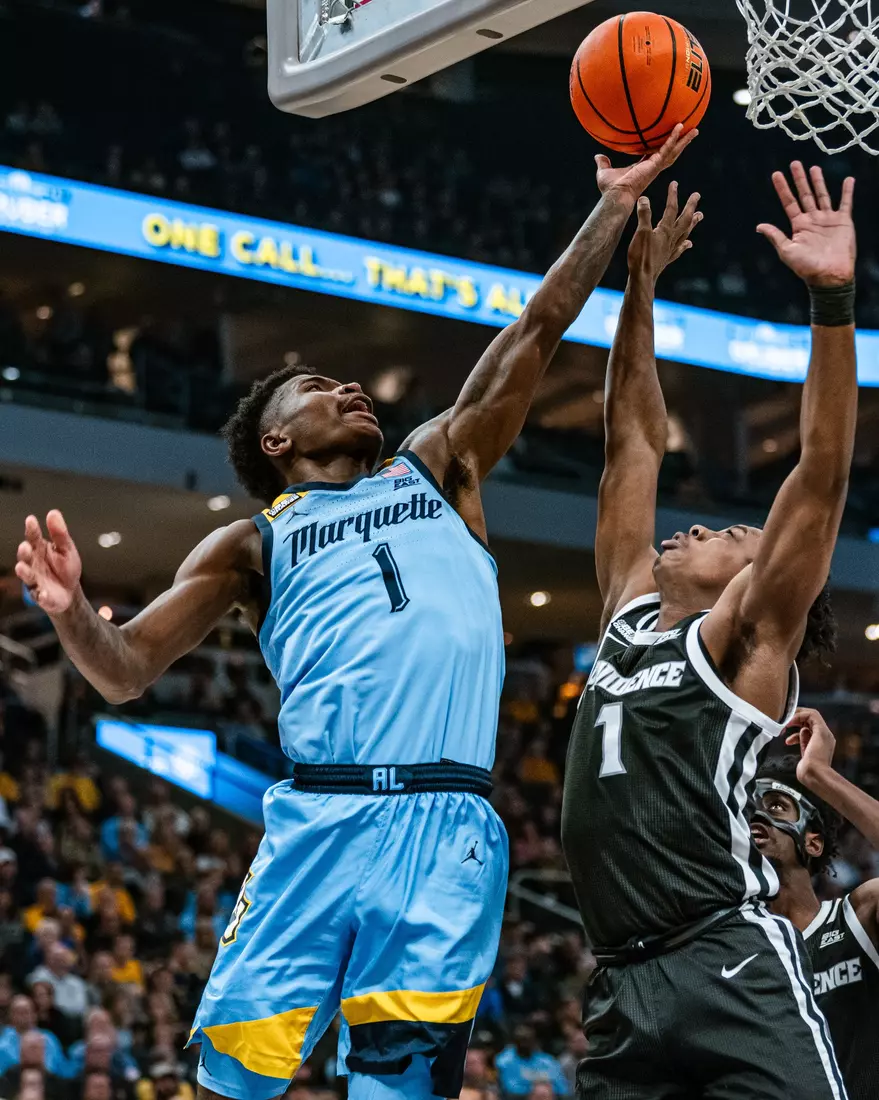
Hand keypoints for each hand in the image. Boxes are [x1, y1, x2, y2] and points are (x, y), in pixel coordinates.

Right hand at [15, 511, 81, 614]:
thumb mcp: (66, 549)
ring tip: (22, 568)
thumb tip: (53, 513)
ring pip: (27, 576)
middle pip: (26, 557)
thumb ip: (60, 534)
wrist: (70, 592)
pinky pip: (40, 596)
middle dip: (24, 553)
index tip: (31, 520)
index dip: (32, 529)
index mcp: (40, 550)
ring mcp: (35, 580)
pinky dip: (42, 595)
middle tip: (25, 547)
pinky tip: (44, 593)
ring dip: (25, 572)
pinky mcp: (41, 596)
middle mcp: (34, 564)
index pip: (34, 537)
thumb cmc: (65, 568)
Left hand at [595, 124, 698, 203]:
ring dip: (684, 140)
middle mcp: (652, 167)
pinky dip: (673, 138)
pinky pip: (666, 148)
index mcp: (644, 168)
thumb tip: (598, 156)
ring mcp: (655, 167)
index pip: (657, 155)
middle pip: (671, 153)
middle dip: (681, 144)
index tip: (670, 140)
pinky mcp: (655, 165)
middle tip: (691, 133)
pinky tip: (679, 127)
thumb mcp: (605, 172)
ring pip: (674, 151)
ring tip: (694, 129)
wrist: (615, 195)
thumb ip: (603, 163)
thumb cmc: (610, 188)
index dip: (664, 147)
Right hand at [628, 182, 701, 280]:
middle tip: (697, 195)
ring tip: (699, 216)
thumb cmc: (640, 256)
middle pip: (684, 220)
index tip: (675, 183)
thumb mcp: (640, 233)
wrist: (642, 279)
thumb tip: (645, 198)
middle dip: (690, 206)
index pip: (671, 210)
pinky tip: (689, 244)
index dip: (673, 196)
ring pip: (685, 233)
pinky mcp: (666, 259)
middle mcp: (671, 239)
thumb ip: (644, 215)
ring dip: (692, 223)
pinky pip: (679, 249)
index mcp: (665, 230)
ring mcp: (670, 249)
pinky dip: (685, 245)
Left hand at [758, 163, 855, 286]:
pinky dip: (847, 191)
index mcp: (799, 226)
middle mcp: (812, 220)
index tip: (776, 174)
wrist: (829, 275)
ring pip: (822, 195)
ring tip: (814, 168)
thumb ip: (775, 236)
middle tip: (794, 163)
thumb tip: (758, 226)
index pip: (789, 202)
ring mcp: (828, 219)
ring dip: (819, 181)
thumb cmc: (806, 267)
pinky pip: (845, 203)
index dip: (782, 188)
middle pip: (805, 194)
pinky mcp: (843, 221)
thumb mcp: (787, 251)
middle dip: (799, 180)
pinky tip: (848, 180)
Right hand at [785, 706, 835, 784]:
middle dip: (795, 719)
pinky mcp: (807, 751)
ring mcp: (813, 744)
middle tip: (786, 720)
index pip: (812, 715)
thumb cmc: (817, 758)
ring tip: (784, 729)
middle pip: (807, 720)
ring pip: (802, 729)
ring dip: (793, 728)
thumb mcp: (819, 735)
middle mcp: (820, 736)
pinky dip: (793, 738)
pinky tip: (788, 741)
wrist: (814, 775)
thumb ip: (813, 723)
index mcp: (824, 732)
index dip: (800, 713)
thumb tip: (803, 722)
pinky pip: (800, 739)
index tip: (790, 718)